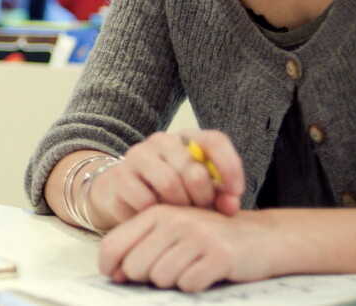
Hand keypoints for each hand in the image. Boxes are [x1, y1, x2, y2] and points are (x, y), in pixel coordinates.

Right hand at [87, 130, 243, 230]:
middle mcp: (162, 141)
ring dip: (179, 206)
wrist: (120, 195)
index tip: (235, 193)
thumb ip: (218, 196)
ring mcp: (138, 155)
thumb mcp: (197, 192)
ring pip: (169, 183)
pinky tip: (157, 217)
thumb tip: (232, 205)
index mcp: (187, 139)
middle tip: (201, 211)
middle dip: (203, 196)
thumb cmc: (167, 194)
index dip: (229, 167)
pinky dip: (156, 214)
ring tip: (180, 216)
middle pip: (193, 168)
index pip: (214, 141)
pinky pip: (145, 199)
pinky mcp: (120, 175)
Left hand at [99, 205, 278, 291]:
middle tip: (172, 269)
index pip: (113, 243)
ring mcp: (198, 236)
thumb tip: (115, 273)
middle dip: (148, 278)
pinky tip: (209, 273)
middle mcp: (176, 220)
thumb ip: (143, 247)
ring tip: (193, 268)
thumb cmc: (212, 238)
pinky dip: (197, 285)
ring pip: (161, 279)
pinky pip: (190, 285)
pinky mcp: (220, 254)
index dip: (108, 266)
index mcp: (158, 213)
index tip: (114, 277)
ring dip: (175, 281)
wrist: (264, 237)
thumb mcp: (174, 233)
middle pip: (134, 267)